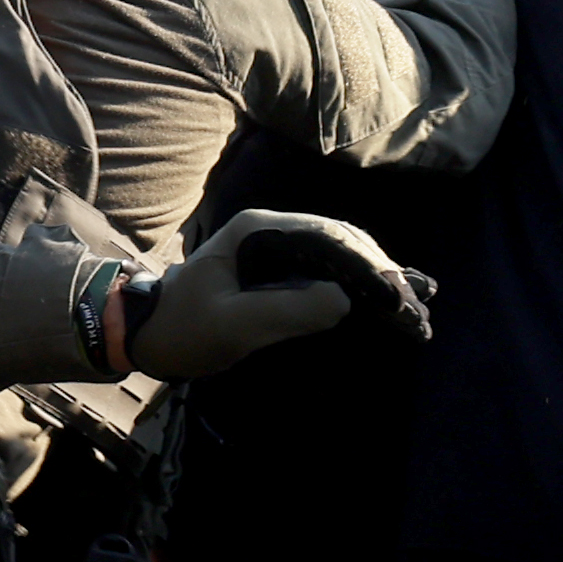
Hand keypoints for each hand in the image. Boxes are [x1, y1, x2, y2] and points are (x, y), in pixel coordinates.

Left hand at [127, 209, 428, 377]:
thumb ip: (285, 311)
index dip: (368, 265)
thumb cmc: (182, 329)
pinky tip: (388, 297)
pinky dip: (359, 282)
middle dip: (383, 270)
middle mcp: (272, 228)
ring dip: (377, 275)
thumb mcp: (231, 327)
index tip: (397, 295)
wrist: (144, 333)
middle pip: (342, 239)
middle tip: (418, 303)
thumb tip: (343, 300)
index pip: (329, 238)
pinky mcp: (278, 268)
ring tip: (416, 301)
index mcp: (258, 230)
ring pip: (340, 252)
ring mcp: (276, 246)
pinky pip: (328, 268)